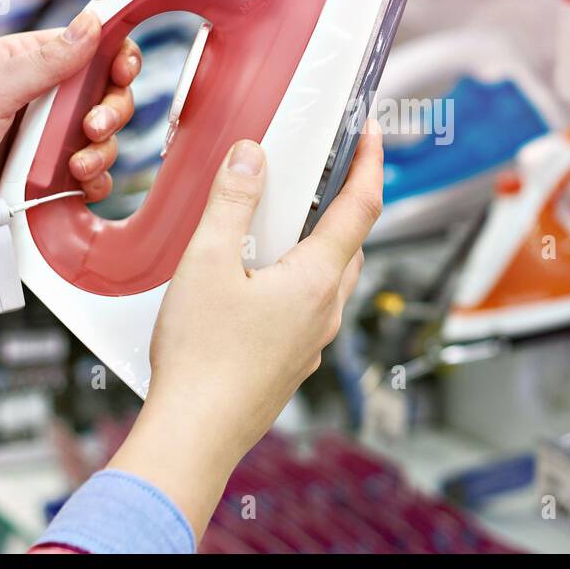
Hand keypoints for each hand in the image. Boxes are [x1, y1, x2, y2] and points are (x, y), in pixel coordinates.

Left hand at [0, 10, 139, 324]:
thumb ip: (46, 61)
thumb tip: (93, 22)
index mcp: (25, 64)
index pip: (88, 47)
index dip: (115, 54)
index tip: (123, 68)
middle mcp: (41, 100)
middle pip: (106, 93)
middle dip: (111, 109)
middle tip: (93, 125)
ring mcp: (47, 142)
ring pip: (105, 138)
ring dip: (101, 150)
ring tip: (75, 164)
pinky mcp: (51, 181)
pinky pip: (92, 177)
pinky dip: (93, 181)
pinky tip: (76, 184)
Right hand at [109, 121, 383, 535]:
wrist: (195, 436)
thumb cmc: (202, 358)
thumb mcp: (207, 262)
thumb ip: (232, 203)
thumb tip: (252, 156)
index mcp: (317, 279)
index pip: (361, 207)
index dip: (372, 163)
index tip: (374, 132)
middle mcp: (325, 311)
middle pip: (350, 243)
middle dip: (342, 202)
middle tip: (322, 172)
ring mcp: (310, 341)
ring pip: (329, 279)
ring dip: (316, 245)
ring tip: (277, 226)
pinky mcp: (290, 362)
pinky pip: (306, 309)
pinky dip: (294, 281)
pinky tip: (254, 284)